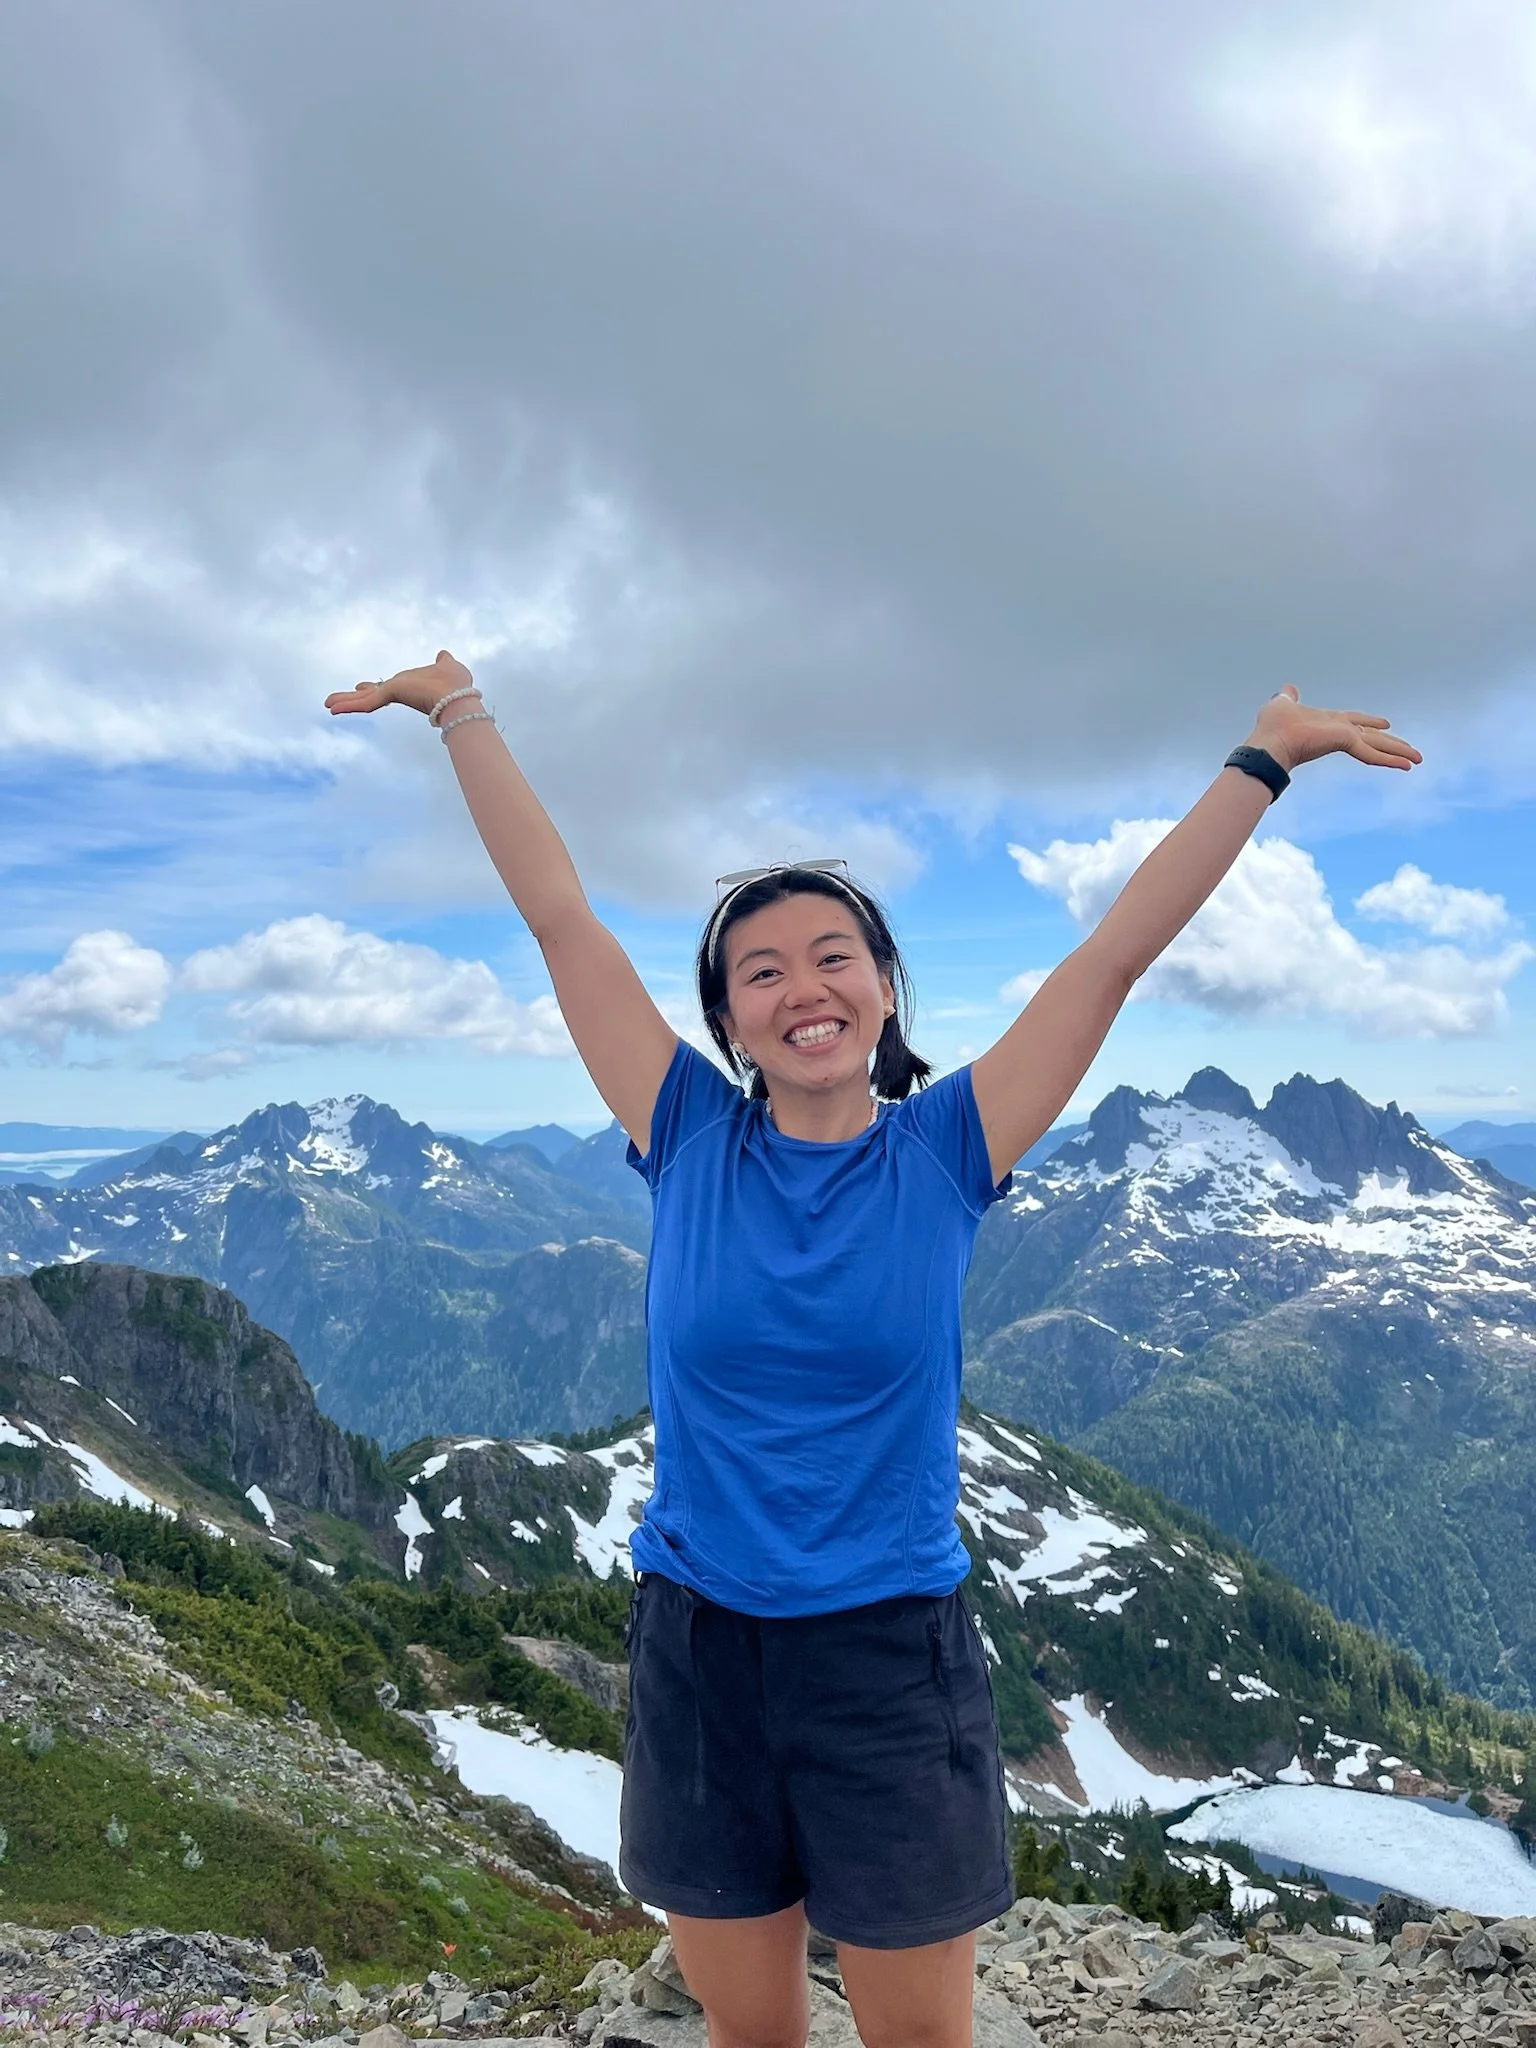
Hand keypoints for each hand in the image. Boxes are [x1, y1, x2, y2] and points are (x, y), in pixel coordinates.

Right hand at [324, 649, 474, 719]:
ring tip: (327, 706)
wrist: (459, 698)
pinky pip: (366, 702)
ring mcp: (393, 694)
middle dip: (351, 698)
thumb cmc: (456, 685)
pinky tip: (333, 708)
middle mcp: (399, 691)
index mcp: (409, 686)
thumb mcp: (448, 666)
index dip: (372, 688)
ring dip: (345, 702)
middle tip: (333, 703)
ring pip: (364, 701)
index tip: (360, 687)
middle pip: (370, 696)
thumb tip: (443, 654)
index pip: (385, 689)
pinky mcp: (390, 695)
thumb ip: (443, 661)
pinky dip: (349, 706)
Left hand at [1246, 684, 1421, 774]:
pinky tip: (1406, 766)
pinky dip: (1389, 760)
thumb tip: (1288, 689)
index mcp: (1329, 722)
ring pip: (1378, 746)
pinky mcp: (1345, 743)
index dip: (1370, 722)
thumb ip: (1289, 696)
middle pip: (1372, 737)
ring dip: (1398, 753)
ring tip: (1418, 760)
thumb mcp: (1282, 703)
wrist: (1268, 743)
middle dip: (1392, 744)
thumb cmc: (1272, 727)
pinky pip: (1372, 753)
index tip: (1385, 723)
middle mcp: (1339, 731)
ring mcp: (1344, 738)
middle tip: (1412, 752)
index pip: (1356, 722)